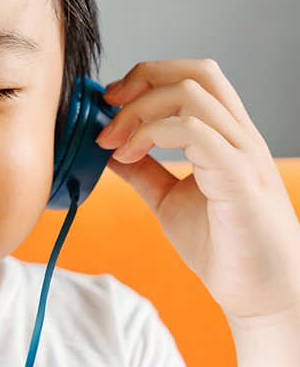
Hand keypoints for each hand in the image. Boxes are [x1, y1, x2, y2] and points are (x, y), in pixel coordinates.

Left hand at [96, 59, 299, 325]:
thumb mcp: (169, 199)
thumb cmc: (222, 246)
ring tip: (111, 141)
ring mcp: (242, 154)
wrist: (258, 293)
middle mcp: (239, 137)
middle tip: (107, 106)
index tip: (109, 102)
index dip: (147, 77)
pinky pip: (196, 133)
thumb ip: (142, 171)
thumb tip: (108, 147)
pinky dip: (150, 134)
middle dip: (143, 78)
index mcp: (225, 136)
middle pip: (196, 72)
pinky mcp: (239, 178)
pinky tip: (127, 156)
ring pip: (192, 94)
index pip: (193, 77)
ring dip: (138, 110)